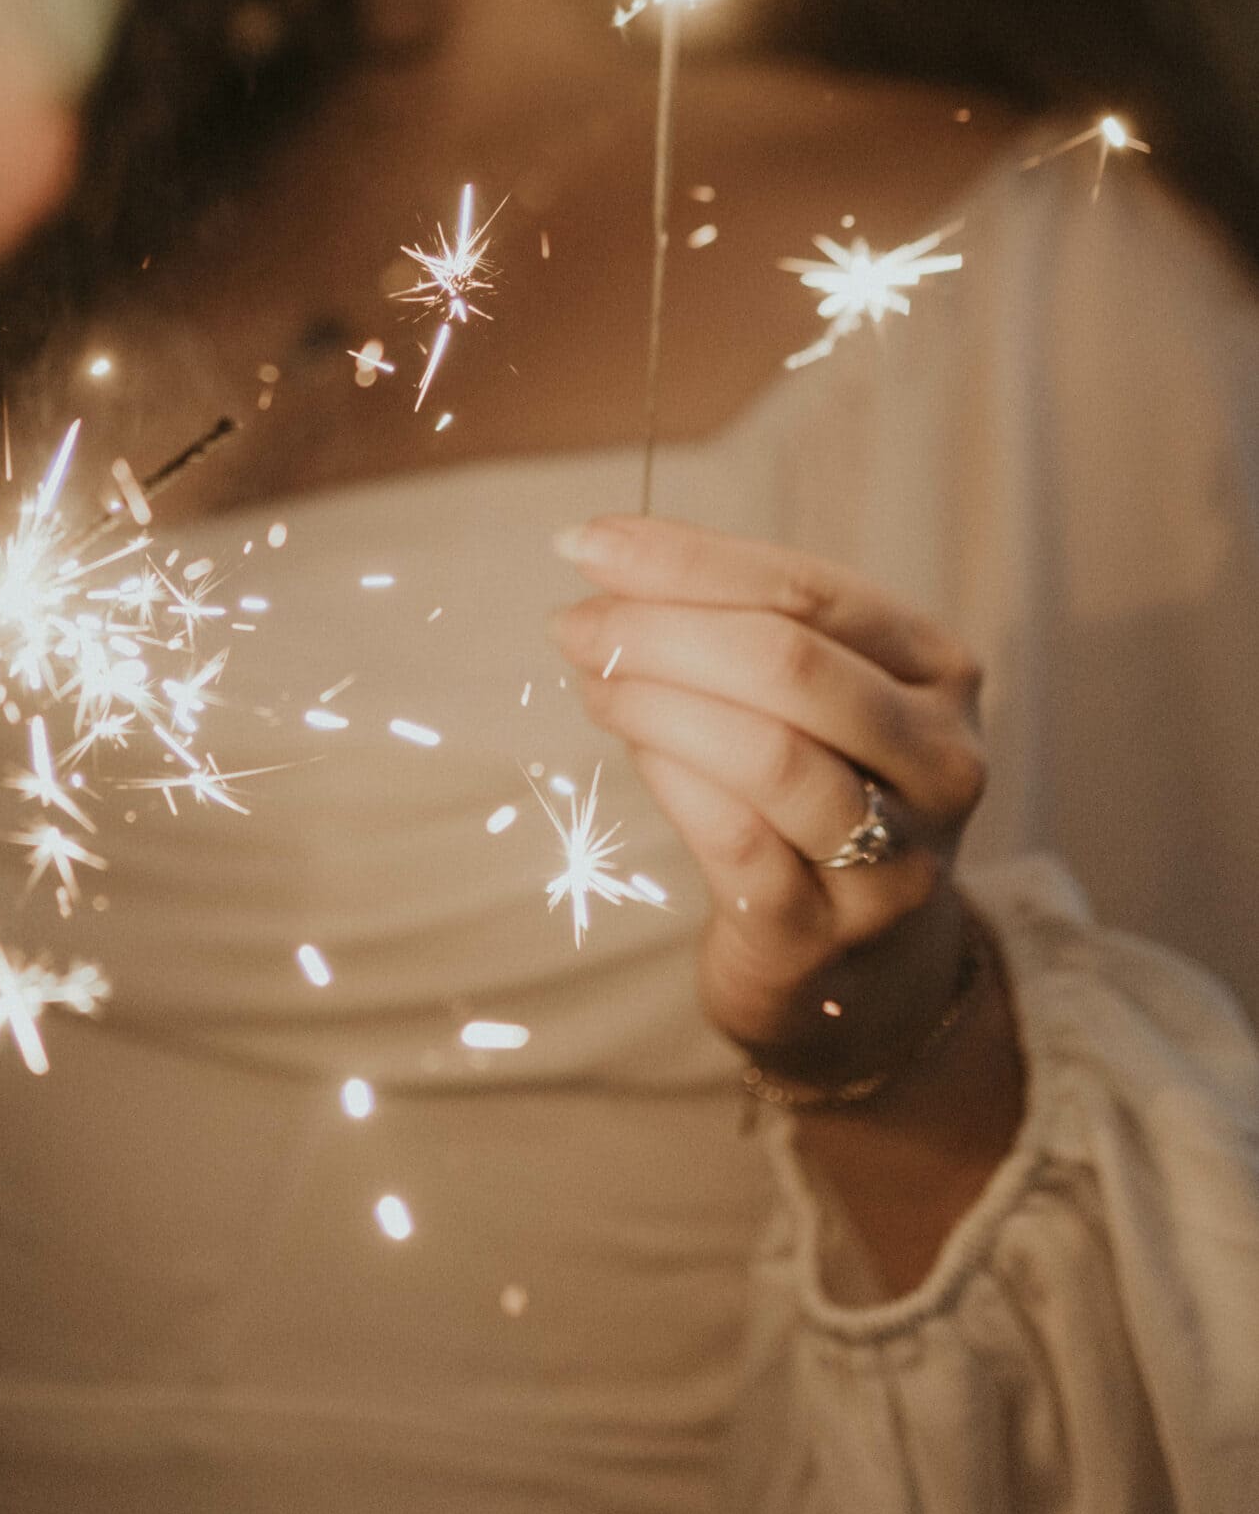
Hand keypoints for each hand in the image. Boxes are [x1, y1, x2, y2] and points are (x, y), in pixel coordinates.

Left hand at [552, 518, 987, 1079]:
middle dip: (659, 631)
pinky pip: (732, 837)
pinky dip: (669, 779)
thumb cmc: (821, 791)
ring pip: (765, 752)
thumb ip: (735, 621)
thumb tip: (606, 552)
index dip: (688, 561)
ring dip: (652, 703)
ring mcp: (893, 858)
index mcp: (940, 672)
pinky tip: (633, 750)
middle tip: (574, 625)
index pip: (807, 589)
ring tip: (590, 683)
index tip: (588, 543)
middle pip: (788, 665)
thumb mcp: (814, 698)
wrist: (862, 970)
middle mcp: (938, 762)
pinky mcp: (823, 934)